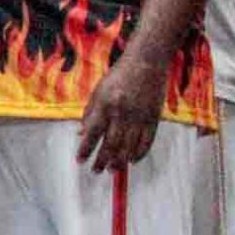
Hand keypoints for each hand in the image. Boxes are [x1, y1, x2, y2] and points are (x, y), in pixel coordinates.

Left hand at [78, 55, 164, 173]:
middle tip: (96, 171)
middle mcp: (122, 113)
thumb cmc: (118, 76)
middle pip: (111, 144)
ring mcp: (139, 117)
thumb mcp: (98, 92)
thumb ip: (89, 113)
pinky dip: (139, 153)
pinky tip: (132, 161)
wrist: (147, 63)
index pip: (92, 133)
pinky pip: (147, 142)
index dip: (86, 149)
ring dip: (120, 161)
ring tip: (112, 170)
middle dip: (102, 160)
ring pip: (129, 146)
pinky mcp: (154, 118)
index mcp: (105, 105)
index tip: (80, 160)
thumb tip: (80, 134)